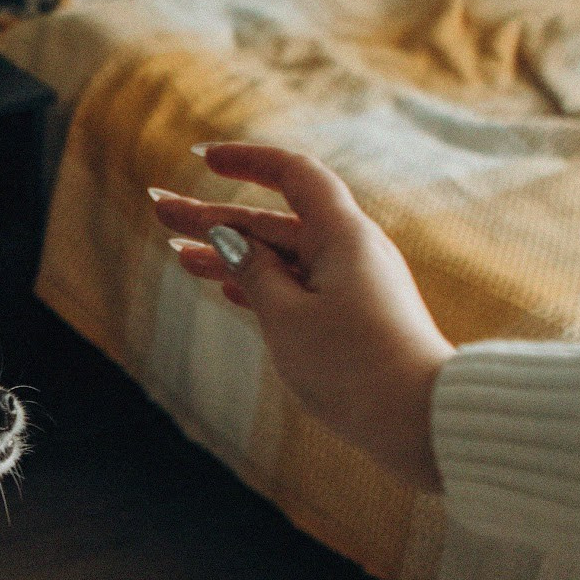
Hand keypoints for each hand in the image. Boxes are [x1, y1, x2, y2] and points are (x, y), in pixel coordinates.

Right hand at [149, 141, 452, 491]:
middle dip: (214, 219)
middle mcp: (351, 251)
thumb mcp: (286, 317)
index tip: (202, 158)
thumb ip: (252, 271)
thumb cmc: (353, 367)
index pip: (292, 174)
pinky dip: (260, 283)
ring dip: (230, 255)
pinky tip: (224, 287)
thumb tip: (228, 238)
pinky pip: (298, 286)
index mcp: (341, 235)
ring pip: (282, 258)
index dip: (246, 161)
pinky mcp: (354, 316)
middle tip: (159, 212)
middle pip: (274, 222)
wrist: (420, 421)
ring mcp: (353, 284)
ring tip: (177, 255)